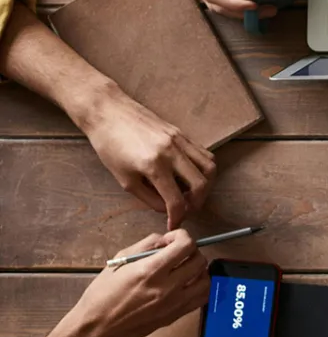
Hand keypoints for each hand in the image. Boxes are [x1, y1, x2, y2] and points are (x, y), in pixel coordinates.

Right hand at [60, 231, 207, 336]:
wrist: (98, 328)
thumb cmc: (102, 294)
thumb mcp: (118, 262)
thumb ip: (145, 245)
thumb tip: (165, 239)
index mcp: (150, 271)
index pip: (185, 246)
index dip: (182, 236)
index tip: (172, 238)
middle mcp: (167, 287)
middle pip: (199, 260)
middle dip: (191, 250)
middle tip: (177, 252)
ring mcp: (175, 303)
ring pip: (206, 279)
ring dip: (199, 269)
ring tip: (184, 267)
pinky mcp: (177, 315)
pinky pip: (202, 297)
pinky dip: (200, 286)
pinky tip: (188, 283)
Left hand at [74, 89, 215, 228]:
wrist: (108, 112)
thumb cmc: (109, 145)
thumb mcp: (123, 178)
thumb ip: (147, 197)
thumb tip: (165, 209)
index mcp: (153, 166)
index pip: (175, 200)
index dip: (178, 217)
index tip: (175, 224)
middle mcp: (171, 153)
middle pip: (200, 185)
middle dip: (197, 203)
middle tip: (188, 210)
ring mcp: (180, 141)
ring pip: (209, 167)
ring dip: (206, 185)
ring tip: (194, 193)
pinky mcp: (182, 133)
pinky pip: (204, 153)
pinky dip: (204, 168)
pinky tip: (192, 174)